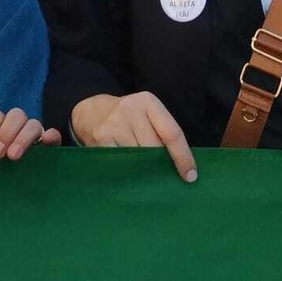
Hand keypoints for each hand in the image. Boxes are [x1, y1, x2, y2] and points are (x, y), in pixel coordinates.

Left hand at [0, 108, 61, 160]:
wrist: (18, 188)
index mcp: (2, 126)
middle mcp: (20, 127)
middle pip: (16, 114)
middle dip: (5, 132)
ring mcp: (37, 135)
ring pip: (33, 124)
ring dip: (23, 137)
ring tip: (12, 156)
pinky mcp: (52, 146)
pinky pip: (54, 135)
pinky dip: (50, 136)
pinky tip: (45, 142)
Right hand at [71, 92, 197, 181]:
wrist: (91, 112)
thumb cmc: (128, 119)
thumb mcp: (146, 115)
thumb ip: (162, 134)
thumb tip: (182, 168)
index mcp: (148, 102)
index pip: (172, 133)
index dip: (183, 157)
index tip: (190, 176)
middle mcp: (130, 110)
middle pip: (154, 149)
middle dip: (160, 165)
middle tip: (164, 177)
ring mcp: (114, 124)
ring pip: (138, 159)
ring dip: (144, 171)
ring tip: (144, 175)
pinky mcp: (100, 139)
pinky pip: (121, 163)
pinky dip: (128, 172)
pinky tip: (128, 172)